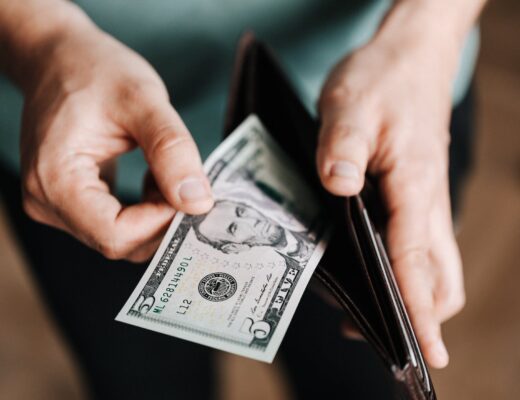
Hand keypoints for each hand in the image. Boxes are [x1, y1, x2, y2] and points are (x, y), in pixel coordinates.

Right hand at [20, 17, 212, 261]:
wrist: (59, 57)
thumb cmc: (93, 69)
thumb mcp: (143, 100)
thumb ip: (172, 151)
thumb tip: (198, 203)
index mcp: (56, 179)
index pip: (116, 235)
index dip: (161, 223)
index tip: (190, 194)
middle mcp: (47, 201)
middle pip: (119, 242)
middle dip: (163, 220)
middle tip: (189, 185)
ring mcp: (56, 205)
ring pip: (121, 237)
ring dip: (156, 214)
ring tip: (167, 173)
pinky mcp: (70, 202)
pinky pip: (116, 224)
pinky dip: (145, 210)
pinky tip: (154, 179)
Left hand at [317, 5, 465, 367]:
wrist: (409, 56)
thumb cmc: (383, 78)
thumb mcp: (351, 104)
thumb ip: (342, 147)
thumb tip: (338, 187)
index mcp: (415, 185)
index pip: (417, 260)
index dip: (419, 310)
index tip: (423, 353)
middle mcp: (426, 201)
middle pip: (439, 275)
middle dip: (420, 313)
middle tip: (383, 340)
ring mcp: (423, 200)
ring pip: (432, 263)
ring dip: (412, 294)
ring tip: (368, 314)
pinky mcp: (413, 194)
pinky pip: (416, 243)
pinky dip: (403, 268)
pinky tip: (367, 269)